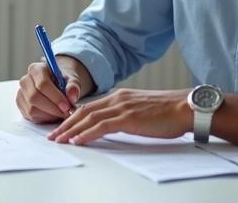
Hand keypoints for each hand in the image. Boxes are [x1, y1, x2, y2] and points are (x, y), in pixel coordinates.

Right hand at [16, 56, 91, 122]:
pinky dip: (44, 118)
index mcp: (36, 69)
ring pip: (31, 109)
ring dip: (48, 115)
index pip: (42, 84)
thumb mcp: (72, 80)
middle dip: (51, 108)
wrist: (56, 84)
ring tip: (60, 114)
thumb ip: (73, 86)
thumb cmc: (62, 81)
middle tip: (65, 113)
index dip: (55, 97)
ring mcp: (21, 93)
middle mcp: (25, 80)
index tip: (67, 106)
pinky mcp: (21, 105)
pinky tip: (53, 115)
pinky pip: (30, 116)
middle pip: (34, 97)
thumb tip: (72, 97)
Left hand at [49, 88, 192, 144]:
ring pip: (88, 118)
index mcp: (120, 96)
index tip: (62, 127)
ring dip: (71, 130)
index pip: (89, 107)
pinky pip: (101, 126)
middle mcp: (117, 99)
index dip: (73, 117)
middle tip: (53, 135)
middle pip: (84, 111)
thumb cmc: (168, 111)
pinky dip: (86, 133)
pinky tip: (77, 140)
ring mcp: (122, 107)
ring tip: (59, 140)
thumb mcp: (141, 109)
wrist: (184, 107)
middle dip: (65, 124)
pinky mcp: (128, 118)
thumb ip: (126, 113)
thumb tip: (115, 124)